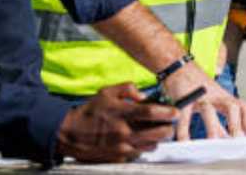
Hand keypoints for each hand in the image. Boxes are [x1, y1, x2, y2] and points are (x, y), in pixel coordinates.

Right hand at [56, 83, 176, 162]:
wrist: (69, 134)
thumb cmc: (90, 111)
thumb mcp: (106, 92)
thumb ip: (128, 89)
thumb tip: (144, 95)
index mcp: (122, 113)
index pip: (151, 113)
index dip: (167, 112)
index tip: (176, 111)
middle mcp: (124, 132)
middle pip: (157, 133)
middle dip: (168, 128)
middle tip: (168, 123)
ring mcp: (122, 147)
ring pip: (151, 146)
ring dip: (156, 138)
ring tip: (153, 131)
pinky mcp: (119, 158)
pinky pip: (138, 153)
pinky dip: (142, 147)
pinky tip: (138, 139)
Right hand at [164, 61, 245, 138]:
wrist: (179, 65)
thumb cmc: (196, 85)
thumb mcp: (211, 101)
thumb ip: (218, 122)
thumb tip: (225, 138)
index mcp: (223, 96)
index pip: (242, 106)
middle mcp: (214, 96)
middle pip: (231, 106)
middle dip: (234, 123)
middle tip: (235, 139)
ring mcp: (200, 96)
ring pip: (209, 110)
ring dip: (212, 126)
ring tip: (213, 141)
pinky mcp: (184, 98)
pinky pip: (185, 116)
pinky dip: (184, 130)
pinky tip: (185, 140)